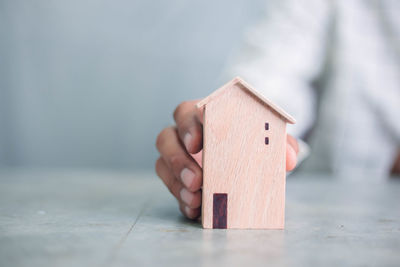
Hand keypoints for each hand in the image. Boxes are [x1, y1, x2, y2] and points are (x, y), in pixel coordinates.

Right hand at [155, 100, 298, 218]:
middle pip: (166, 138)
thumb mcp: (271, 140)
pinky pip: (170, 187)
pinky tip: (195, 209)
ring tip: (195, 199)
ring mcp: (179, 157)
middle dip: (178, 159)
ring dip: (176, 182)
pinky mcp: (178, 179)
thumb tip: (289, 159)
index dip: (188, 126)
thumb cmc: (255, 142)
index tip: (197, 144)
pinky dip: (180, 199)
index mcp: (206, 116)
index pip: (188, 112)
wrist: (250, 159)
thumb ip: (282, 145)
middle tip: (197, 180)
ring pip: (162, 163)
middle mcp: (186, 134)